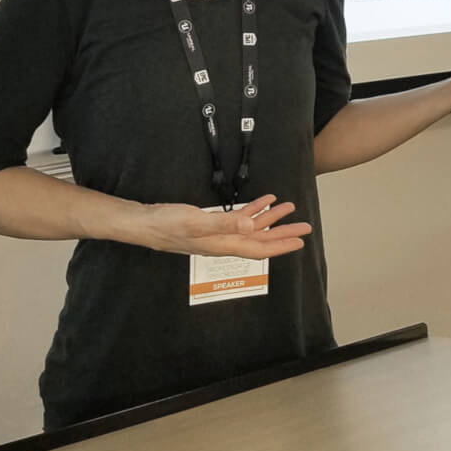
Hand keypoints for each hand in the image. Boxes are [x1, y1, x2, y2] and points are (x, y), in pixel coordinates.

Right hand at [134, 195, 310, 257]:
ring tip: (288, 208)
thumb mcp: (197, 221)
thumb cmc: (168, 224)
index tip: (300, 241)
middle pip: (259, 240)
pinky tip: (263, 201)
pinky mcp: (210, 222)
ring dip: (270, 219)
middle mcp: (224, 241)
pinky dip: (252, 210)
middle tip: (304, 227)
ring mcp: (217, 233)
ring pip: (251, 228)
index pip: (258, 249)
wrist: (145, 222)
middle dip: (283, 233)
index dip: (280, 245)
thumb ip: (225, 224)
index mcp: (223, 244)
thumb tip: (252, 227)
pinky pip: (237, 218)